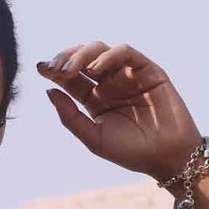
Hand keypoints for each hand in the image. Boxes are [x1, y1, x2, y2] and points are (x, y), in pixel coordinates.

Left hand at [38, 44, 201, 183]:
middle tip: (55, 68)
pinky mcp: (147, 70)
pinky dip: (109, 55)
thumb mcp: (94, 139)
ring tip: (72, 70)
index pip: (70, 78)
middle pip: (82, 60)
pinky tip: (96, 67)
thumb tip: (49, 90)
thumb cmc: (132, 153)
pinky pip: (125, 53)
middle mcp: (110, 84)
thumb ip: (71, 117)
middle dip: (66, 59)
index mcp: (95, 100)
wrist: (168, 157)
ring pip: (100, 50)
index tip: (41, 68)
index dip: (55, 70)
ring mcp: (128, 75)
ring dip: (83, 55)